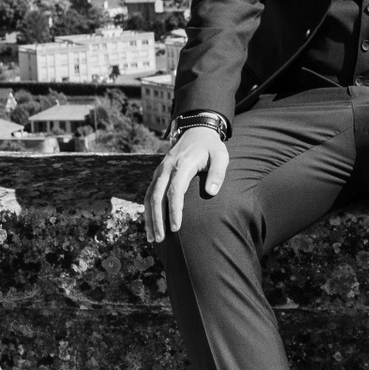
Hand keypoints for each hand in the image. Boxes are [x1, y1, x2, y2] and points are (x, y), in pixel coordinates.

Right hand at [144, 125, 228, 242]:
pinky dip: (148, 210)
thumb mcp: (220, 155)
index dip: (174, 210)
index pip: (175, 191)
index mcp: (182, 164)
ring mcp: (160, 171)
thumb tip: (212, 192)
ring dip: (149, 218)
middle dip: (157, 219)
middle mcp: (167, 168)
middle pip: (157, 196)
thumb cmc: (211, 147)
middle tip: (161, 239)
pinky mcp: (158, 174)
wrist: (196, 131)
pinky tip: (150, 225)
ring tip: (153, 238)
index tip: (177, 228)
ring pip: (150, 196)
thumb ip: (218, 172)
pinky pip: (150, 194)